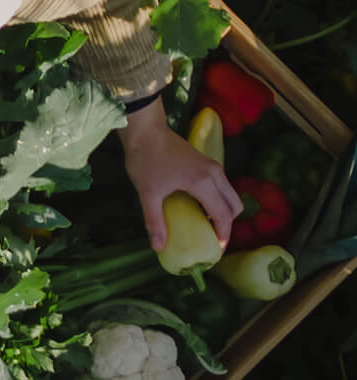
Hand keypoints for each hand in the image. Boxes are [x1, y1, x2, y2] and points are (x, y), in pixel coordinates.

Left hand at [119, 96, 241, 249]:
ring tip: (207, 224)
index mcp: (204, 183)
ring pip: (230, 194)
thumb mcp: (148, 194)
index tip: (216, 249)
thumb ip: (155, 221)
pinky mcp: (207, 162)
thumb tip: (159, 247)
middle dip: (228, 224)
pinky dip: (219, 199)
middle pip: (234, 205)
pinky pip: (222, 185)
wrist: (144, 130)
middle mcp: (215, 174)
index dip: (222, 234)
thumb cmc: (146, 160)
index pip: (222, 215)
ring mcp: (213, 166)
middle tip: (212, 237)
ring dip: (224, 211)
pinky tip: (201, 206)